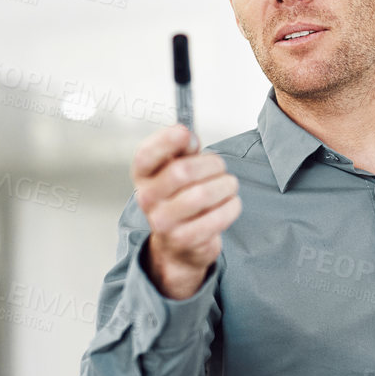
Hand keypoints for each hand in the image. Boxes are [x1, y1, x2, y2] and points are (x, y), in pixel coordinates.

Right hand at [134, 124, 241, 299]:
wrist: (177, 243)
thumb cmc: (179, 198)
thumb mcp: (174, 169)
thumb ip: (182, 149)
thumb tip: (189, 138)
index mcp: (143, 176)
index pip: (146, 155)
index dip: (166, 140)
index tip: (186, 133)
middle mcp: (148, 199)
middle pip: (182, 172)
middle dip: (211, 164)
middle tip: (220, 166)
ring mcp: (164, 222)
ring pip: (202, 194)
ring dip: (225, 185)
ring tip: (228, 185)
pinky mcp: (184, 239)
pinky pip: (216, 218)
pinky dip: (231, 206)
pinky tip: (230, 203)